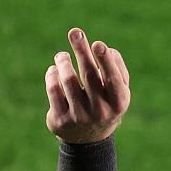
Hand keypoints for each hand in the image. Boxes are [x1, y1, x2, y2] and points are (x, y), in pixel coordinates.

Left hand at [45, 27, 130, 142]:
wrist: (88, 138)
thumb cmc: (106, 103)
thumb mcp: (118, 89)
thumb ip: (117, 68)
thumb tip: (106, 49)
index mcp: (118, 102)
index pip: (113, 79)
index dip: (105, 61)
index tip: (97, 44)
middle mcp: (100, 112)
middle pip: (89, 75)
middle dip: (82, 50)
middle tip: (75, 32)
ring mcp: (79, 117)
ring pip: (68, 80)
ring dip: (63, 61)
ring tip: (62, 56)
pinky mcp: (60, 120)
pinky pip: (53, 89)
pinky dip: (52, 74)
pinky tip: (54, 70)